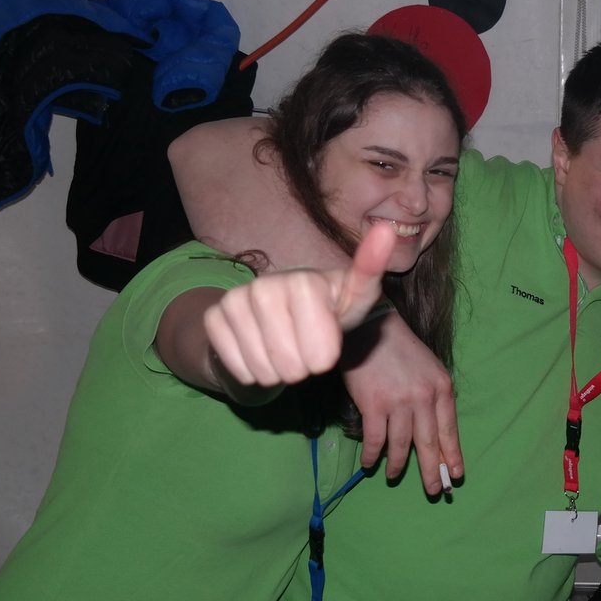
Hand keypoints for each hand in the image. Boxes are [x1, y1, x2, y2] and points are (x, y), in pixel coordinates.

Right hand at [203, 223, 395, 387]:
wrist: (282, 317)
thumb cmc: (328, 309)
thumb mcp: (356, 298)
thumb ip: (370, 270)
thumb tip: (386, 228)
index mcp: (304, 282)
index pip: (320, 353)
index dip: (324, 355)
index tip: (328, 340)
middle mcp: (265, 285)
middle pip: (291, 366)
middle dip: (303, 367)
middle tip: (305, 346)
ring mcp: (235, 300)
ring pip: (265, 372)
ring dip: (279, 371)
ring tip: (285, 348)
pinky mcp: (213, 318)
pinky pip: (240, 370)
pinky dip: (253, 371)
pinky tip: (260, 349)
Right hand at [341, 310, 462, 495]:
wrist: (369, 327)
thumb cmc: (399, 348)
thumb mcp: (428, 368)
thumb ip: (433, 397)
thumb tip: (433, 430)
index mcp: (441, 388)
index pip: (449, 430)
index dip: (451, 455)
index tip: (455, 475)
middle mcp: (423, 398)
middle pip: (429, 443)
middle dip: (431, 470)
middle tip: (435, 491)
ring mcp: (399, 403)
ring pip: (402, 445)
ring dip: (399, 466)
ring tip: (395, 476)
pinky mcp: (374, 405)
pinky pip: (375, 440)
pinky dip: (372, 455)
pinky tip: (370, 464)